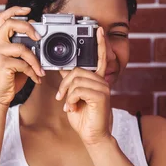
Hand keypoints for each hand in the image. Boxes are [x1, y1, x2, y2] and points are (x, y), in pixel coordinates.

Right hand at [0, 6, 44, 108]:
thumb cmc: (8, 80)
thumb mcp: (17, 61)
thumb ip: (23, 49)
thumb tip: (38, 39)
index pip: (3, 18)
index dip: (15, 10)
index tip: (28, 10)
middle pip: (10, 24)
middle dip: (28, 27)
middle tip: (38, 37)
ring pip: (22, 48)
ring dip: (35, 60)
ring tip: (40, 70)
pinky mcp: (2, 64)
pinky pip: (23, 64)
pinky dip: (33, 72)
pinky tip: (36, 79)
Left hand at [56, 26, 112, 145]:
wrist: (92, 135)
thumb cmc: (84, 118)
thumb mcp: (73, 97)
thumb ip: (71, 83)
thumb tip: (63, 69)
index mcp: (97, 80)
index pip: (100, 58)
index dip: (99, 43)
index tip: (98, 30)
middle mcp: (102, 81)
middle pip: (77, 70)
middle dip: (64, 85)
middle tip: (62, 98)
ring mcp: (103, 87)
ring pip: (75, 80)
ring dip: (67, 95)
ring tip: (70, 106)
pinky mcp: (101, 95)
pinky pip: (78, 90)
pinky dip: (71, 99)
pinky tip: (74, 108)